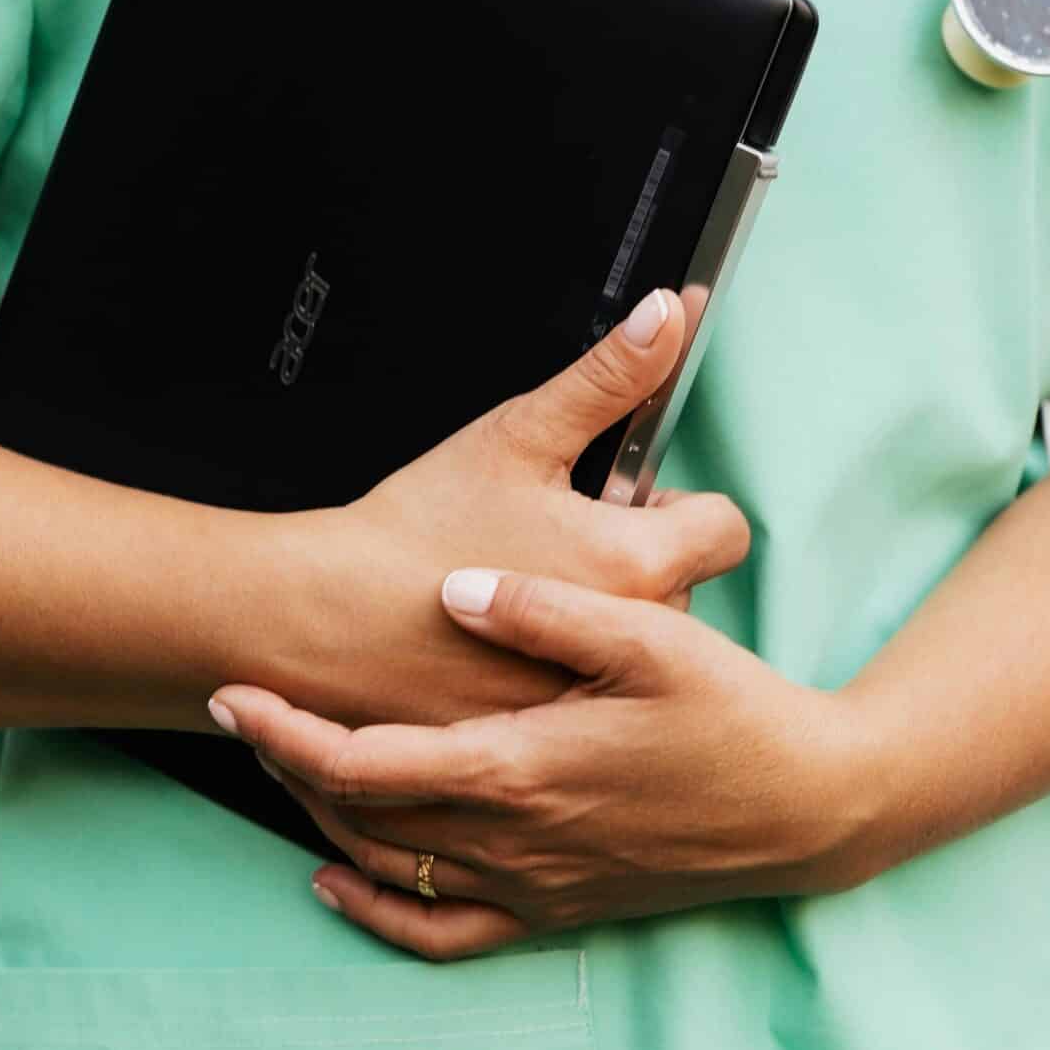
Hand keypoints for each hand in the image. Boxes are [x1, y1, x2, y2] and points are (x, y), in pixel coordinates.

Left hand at [209, 568, 868, 959]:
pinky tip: (339, 880)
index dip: (286, 731)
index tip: (233, 692)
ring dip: (321, 819)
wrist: (811, 808)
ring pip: (389, 868)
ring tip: (282, 759)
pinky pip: (443, 932)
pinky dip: (378, 911)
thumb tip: (458, 587)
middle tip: (242, 707)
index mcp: (522, 767)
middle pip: (359, 814)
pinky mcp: (556, 909)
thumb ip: (547, 611)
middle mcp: (514, 839)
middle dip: (287, 762)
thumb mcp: (651, 641)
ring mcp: (532, 883)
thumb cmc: (736, 715)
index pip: (365, 761)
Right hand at [272, 289, 749, 728]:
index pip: (724, 528)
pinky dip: (557, 669)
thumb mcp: (518, 434)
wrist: (325, 619)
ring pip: (630, 643)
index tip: (623, 500)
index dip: (675, 505)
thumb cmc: (416, 527)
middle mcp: (627, 642)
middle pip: (679, 586)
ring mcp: (588, 697)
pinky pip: (585, 694)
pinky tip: (504, 646)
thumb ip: (609, 377)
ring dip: (597, 617)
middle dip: (631, 559)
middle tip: (551, 541)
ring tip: (521, 590)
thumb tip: (670, 314)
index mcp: (636, 563)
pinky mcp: (549, 735)